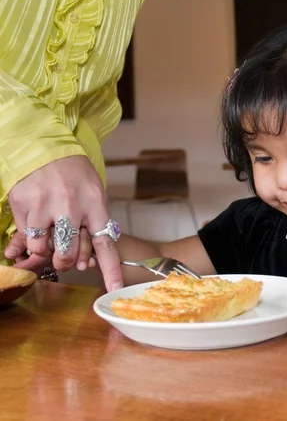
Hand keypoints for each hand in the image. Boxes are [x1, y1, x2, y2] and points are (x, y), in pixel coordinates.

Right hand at [5, 156, 121, 290]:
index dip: (111, 270)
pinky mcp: (22, 204)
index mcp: (95, 204)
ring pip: (42, 249)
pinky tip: (35, 221)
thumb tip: (86, 261)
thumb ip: (93, 223)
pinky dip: (29, 235)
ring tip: (48, 235)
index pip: (105, 244)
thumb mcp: (95, 194)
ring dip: (44, 250)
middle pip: (68, 253)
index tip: (115, 289)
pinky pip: (24, 235)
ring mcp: (44, 205)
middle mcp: (70, 205)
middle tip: (64, 257)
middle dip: (66, 262)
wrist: (47, 148)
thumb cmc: (75, 175)